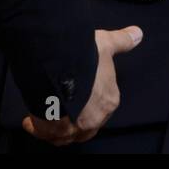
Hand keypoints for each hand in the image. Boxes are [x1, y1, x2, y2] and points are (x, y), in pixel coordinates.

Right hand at [22, 26, 141, 145]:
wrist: (58, 72)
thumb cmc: (84, 59)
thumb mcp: (104, 44)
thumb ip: (121, 41)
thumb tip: (138, 33)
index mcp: (109, 100)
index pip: (102, 104)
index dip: (89, 97)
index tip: (77, 91)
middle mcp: (95, 119)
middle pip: (86, 122)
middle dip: (76, 116)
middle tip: (61, 104)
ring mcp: (74, 128)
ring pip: (67, 133)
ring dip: (56, 126)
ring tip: (44, 115)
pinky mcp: (53, 132)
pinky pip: (47, 135)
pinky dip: (38, 129)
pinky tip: (30, 121)